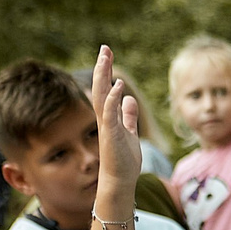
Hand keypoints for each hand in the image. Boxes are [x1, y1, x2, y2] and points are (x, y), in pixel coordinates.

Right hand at [89, 47, 143, 190]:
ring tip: (106, 58)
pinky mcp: (111, 136)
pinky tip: (117, 86)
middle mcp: (105, 119)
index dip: (106, 71)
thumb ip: (128, 116)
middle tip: (105, 48)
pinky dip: (113, 99)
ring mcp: (107, 126)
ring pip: (101, 97)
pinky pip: (110, 114)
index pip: (105, 88)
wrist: (120, 181)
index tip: (107, 53)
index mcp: (110, 117)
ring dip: (103, 77)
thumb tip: (130, 99)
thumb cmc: (124, 160)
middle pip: (100, 87)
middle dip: (102, 68)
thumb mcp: (130, 132)